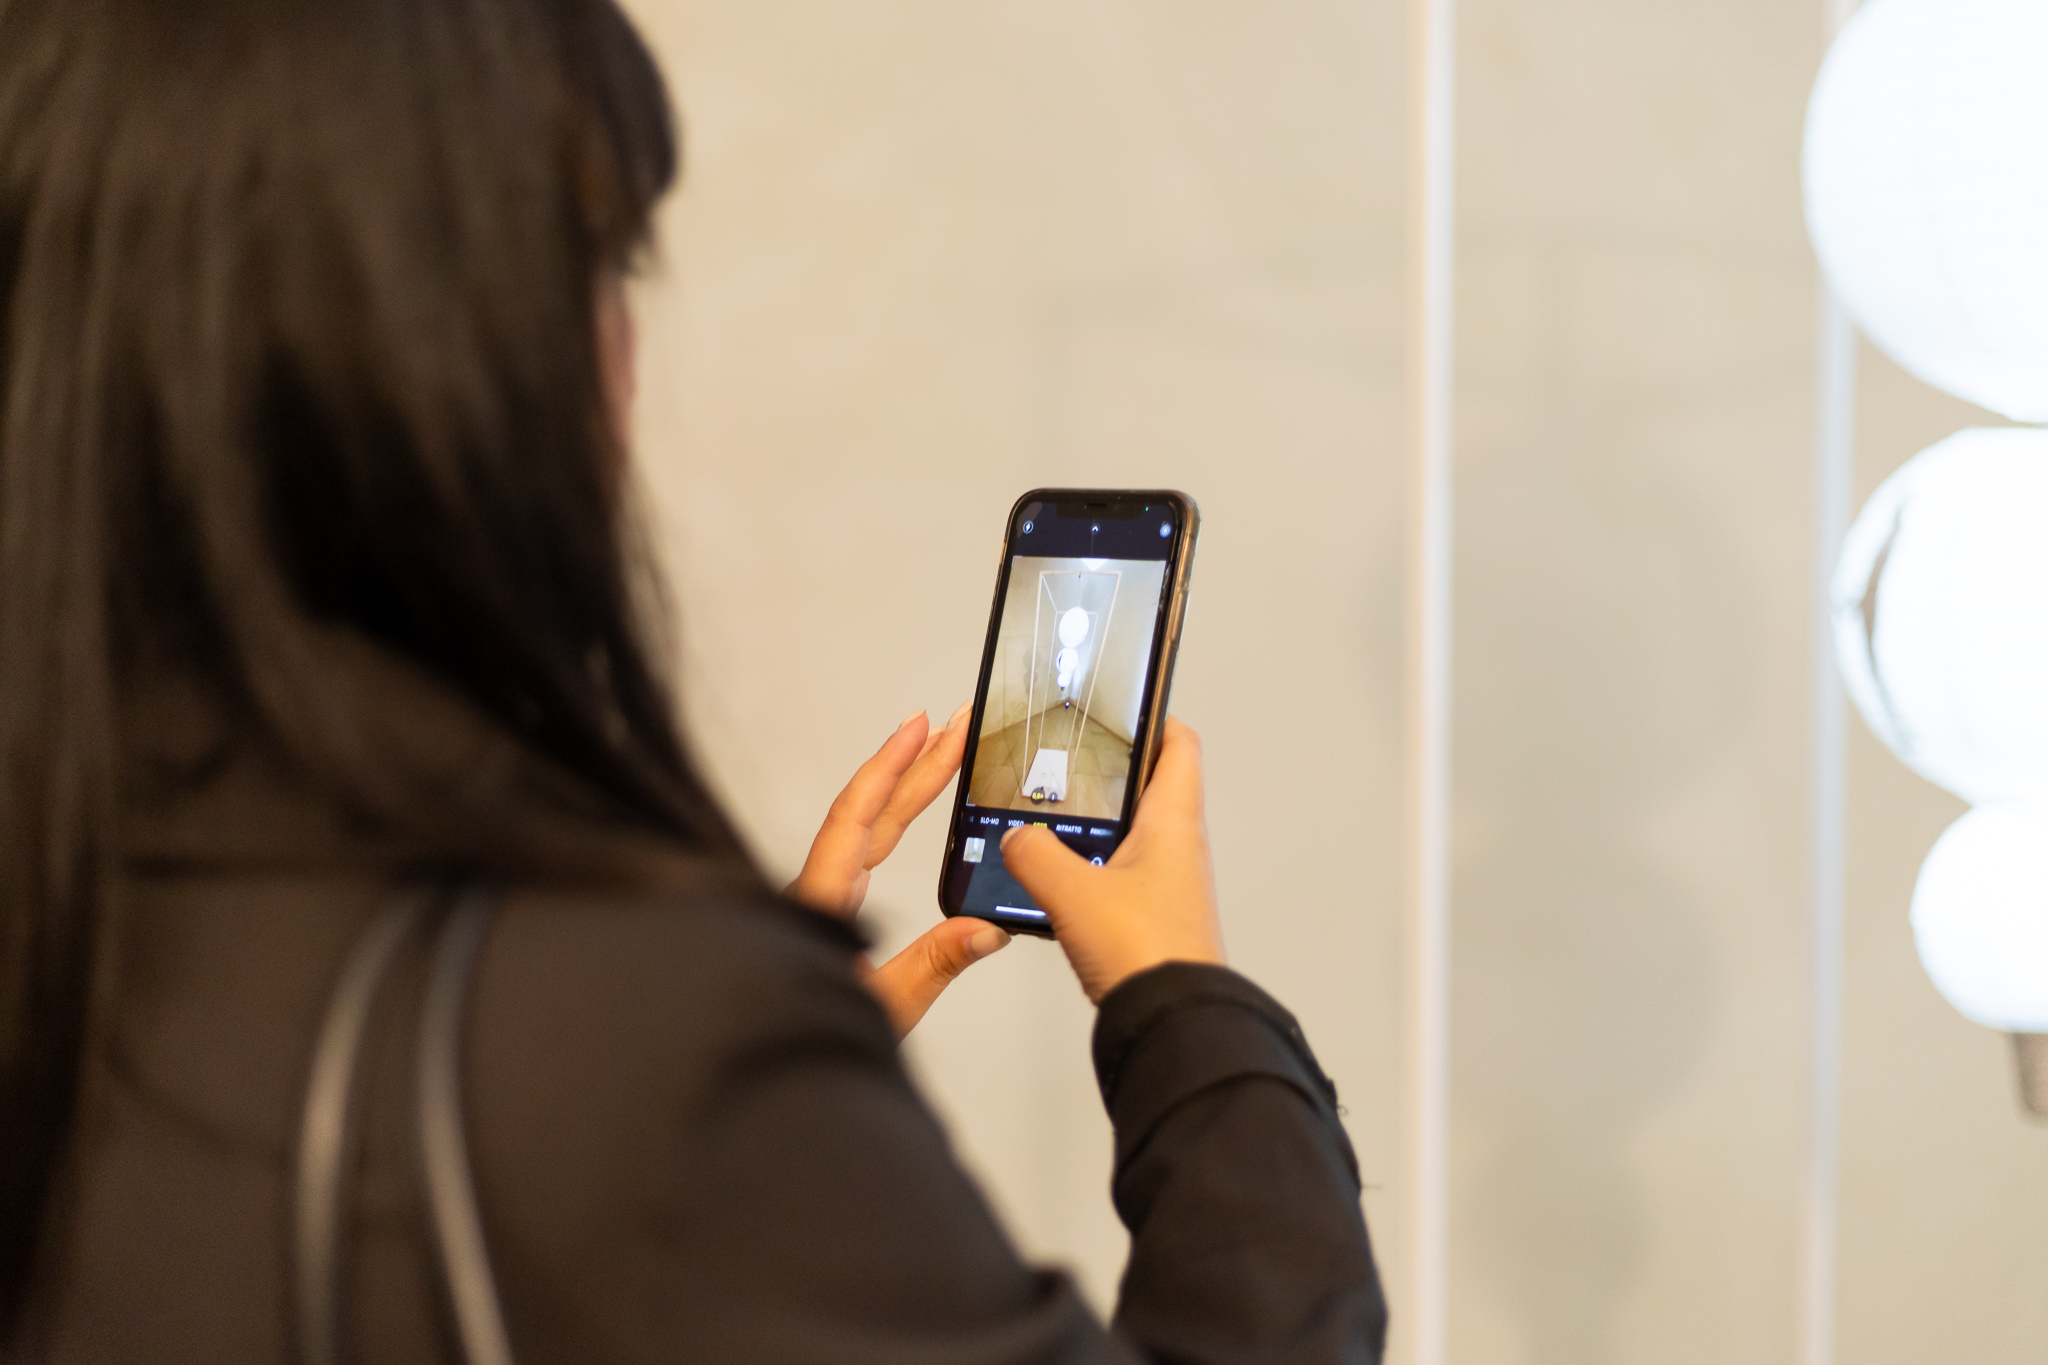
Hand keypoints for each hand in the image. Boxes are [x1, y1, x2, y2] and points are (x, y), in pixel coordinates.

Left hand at [788, 703, 1011, 1035]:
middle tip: (952, 726)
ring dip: (905, 791)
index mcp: (819, 903)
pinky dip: (890, 824)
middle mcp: (816, 893)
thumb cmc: (798, 1044)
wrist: (758, 1070)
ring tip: (943, 755)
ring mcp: (819, 901)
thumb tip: (984, 930)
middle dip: (914, 766)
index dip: (889, 768)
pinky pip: (860, 854)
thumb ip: (932, 966)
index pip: (856, 818)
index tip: (919, 729)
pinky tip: (908, 818)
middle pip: (868, 814)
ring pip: (864, 831)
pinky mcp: (825, 915)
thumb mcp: (881, 1011)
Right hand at [998, 717, 1223, 1002]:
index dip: (1156, 719)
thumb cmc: (1149, 955)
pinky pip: (1125, 880)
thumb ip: (1034, 855)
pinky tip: (1062, 884)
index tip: (1128, 705)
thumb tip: (1015, 837)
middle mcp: (1180, 851)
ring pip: (1137, 838)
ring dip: (1102, 826)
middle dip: (1114, 775)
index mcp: (1173, 823)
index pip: (1179, 747)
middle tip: (1076, 761)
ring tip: (1055, 820)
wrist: (1173, 1024)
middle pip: (1154, 790)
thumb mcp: (1071, 892)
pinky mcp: (1157, 922)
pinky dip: (1096, 871)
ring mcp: (1171, 888)